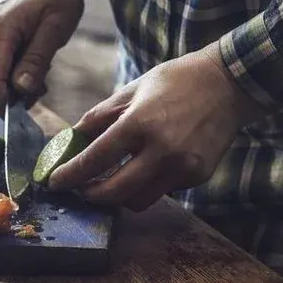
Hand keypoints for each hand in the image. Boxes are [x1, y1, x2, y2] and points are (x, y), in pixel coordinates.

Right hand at [0, 0, 84, 114]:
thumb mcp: (56, 27)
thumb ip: (37, 59)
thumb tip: (21, 90)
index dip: (4, 103)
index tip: (27, 107)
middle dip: (11, 95)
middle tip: (40, 86)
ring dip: (10, 86)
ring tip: (36, 72)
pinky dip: (6, 75)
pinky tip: (25, 65)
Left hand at [48, 43, 269, 210]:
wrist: (230, 84)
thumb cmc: (175, 82)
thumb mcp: (131, 90)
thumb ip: (98, 118)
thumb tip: (69, 141)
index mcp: (140, 123)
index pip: (95, 159)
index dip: (70, 175)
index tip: (53, 183)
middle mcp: (162, 150)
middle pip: (114, 192)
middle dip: (90, 196)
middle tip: (79, 190)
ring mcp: (183, 166)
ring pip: (138, 200)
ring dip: (118, 196)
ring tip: (108, 182)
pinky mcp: (198, 175)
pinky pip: (162, 191)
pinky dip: (146, 185)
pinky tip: (144, 168)